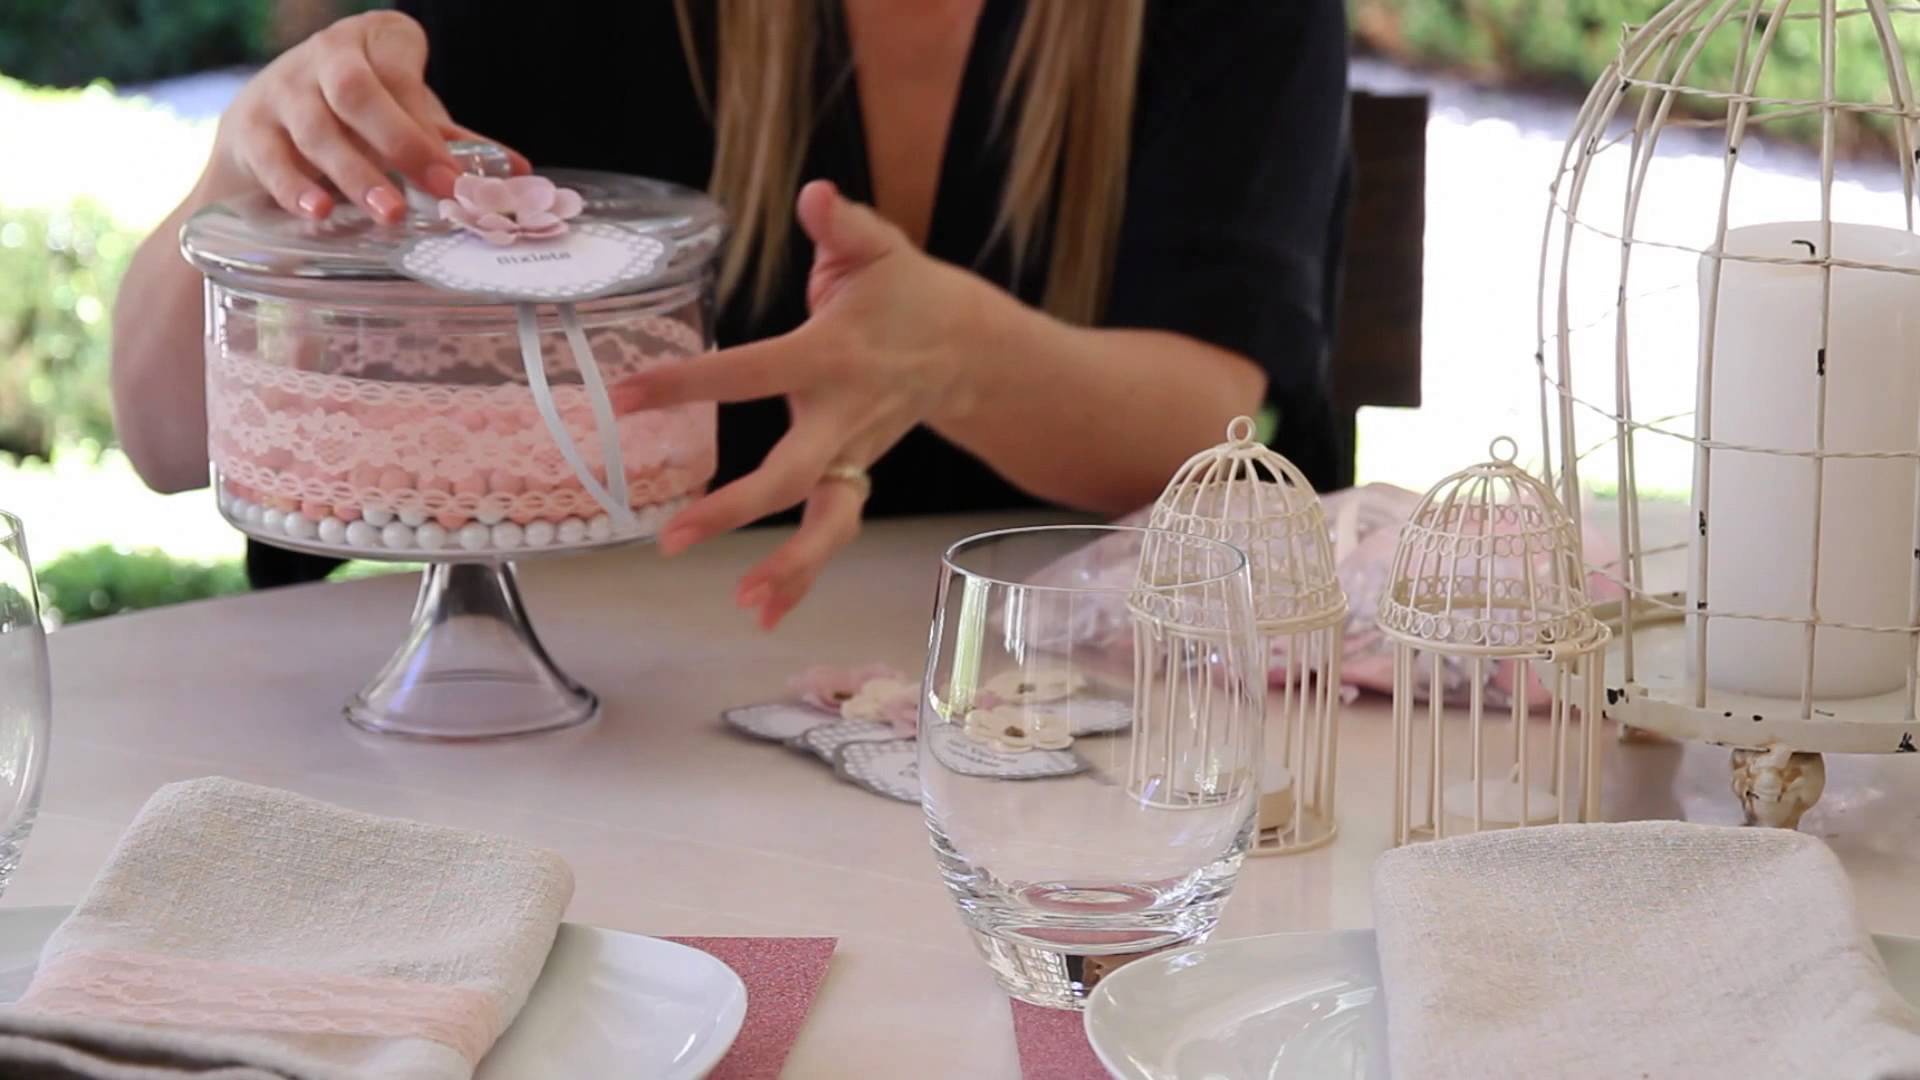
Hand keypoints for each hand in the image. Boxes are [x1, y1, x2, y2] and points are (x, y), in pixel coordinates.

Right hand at [204, 11, 526, 221]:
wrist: (267, 118)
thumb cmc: (354, 116)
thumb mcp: (404, 114)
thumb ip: (453, 141)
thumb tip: (519, 175)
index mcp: (372, 43)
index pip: (401, 77)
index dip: (429, 128)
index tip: (458, 176)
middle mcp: (324, 57)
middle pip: (357, 94)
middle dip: (401, 144)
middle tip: (439, 191)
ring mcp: (281, 90)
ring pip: (316, 129)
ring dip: (356, 174)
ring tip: (389, 213)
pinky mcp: (250, 127)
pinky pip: (271, 157)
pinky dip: (295, 187)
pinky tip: (319, 212)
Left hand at [611, 180, 990, 628]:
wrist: (970, 350)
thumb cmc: (908, 293)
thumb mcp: (879, 250)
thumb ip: (844, 226)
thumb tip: (815, 194)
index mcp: (832, 358)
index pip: (751, 373)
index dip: (689, 382)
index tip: (627, 393)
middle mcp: (844, 417)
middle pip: (792, 475)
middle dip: (735, 510)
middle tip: (672, 537)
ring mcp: (854, 455)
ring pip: (828, 521)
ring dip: (791, 568)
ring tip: (744, 603)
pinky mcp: (854, 476)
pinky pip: (830, 532)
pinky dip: (802, 576)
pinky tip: (762, 609)